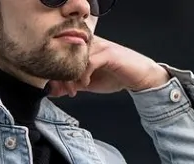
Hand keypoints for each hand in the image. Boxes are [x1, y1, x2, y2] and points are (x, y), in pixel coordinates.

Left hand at [47, 38, 170, 98]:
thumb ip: (73, 84)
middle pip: (68, 54)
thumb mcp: (89, 82)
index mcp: (85, 47)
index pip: (64, 54)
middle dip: (62, 74)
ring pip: (77, 58)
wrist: (139, 77)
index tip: (56, 88)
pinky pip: (90, 61)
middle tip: (63, 90)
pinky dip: (84, 74)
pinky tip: (85, 84)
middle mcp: (91, 43)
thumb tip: (54, 90)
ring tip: (74, 89)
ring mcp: (100, 46)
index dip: (57, 72)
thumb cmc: (116, 76)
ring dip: (72, 76)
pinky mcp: (109, 53)